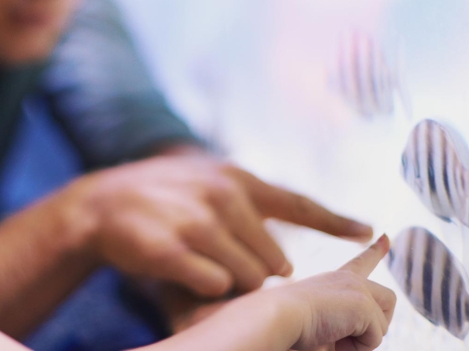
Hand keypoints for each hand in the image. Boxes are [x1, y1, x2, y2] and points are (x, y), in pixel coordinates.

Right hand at [65, 155, 372, 296]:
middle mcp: (223, 195)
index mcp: (237, 179)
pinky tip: (186, 274)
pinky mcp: (172, 249)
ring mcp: (197, 221)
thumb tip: (287, 249)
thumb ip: (248, 205)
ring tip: (201, 264)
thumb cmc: (159, 199)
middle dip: (257, 272)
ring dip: (231, 284)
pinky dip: (206, 288)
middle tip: (224, 263)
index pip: (298, 203)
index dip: (336, 221)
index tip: (371, 232)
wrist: (97, 205)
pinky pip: (213, 286)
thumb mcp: (207, 183)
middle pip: (275, 261)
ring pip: (248, 279)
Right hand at [286, 235, 395, 350]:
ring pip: (382, 326)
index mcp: (335, 279)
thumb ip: (338, 321)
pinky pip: (376, 338)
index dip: (376, 250)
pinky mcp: (363, 304)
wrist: (276, 316)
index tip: (385, 237)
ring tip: (333, 339)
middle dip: (379, 323)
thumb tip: (361, 337)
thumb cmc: (288, 325)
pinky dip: (356, 348)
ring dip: (362, 342)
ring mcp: (358, 289)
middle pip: (389, 300)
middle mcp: (349, 280)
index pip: (361, 262)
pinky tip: (334, 340)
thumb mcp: (318, 320)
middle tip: (349, 337)